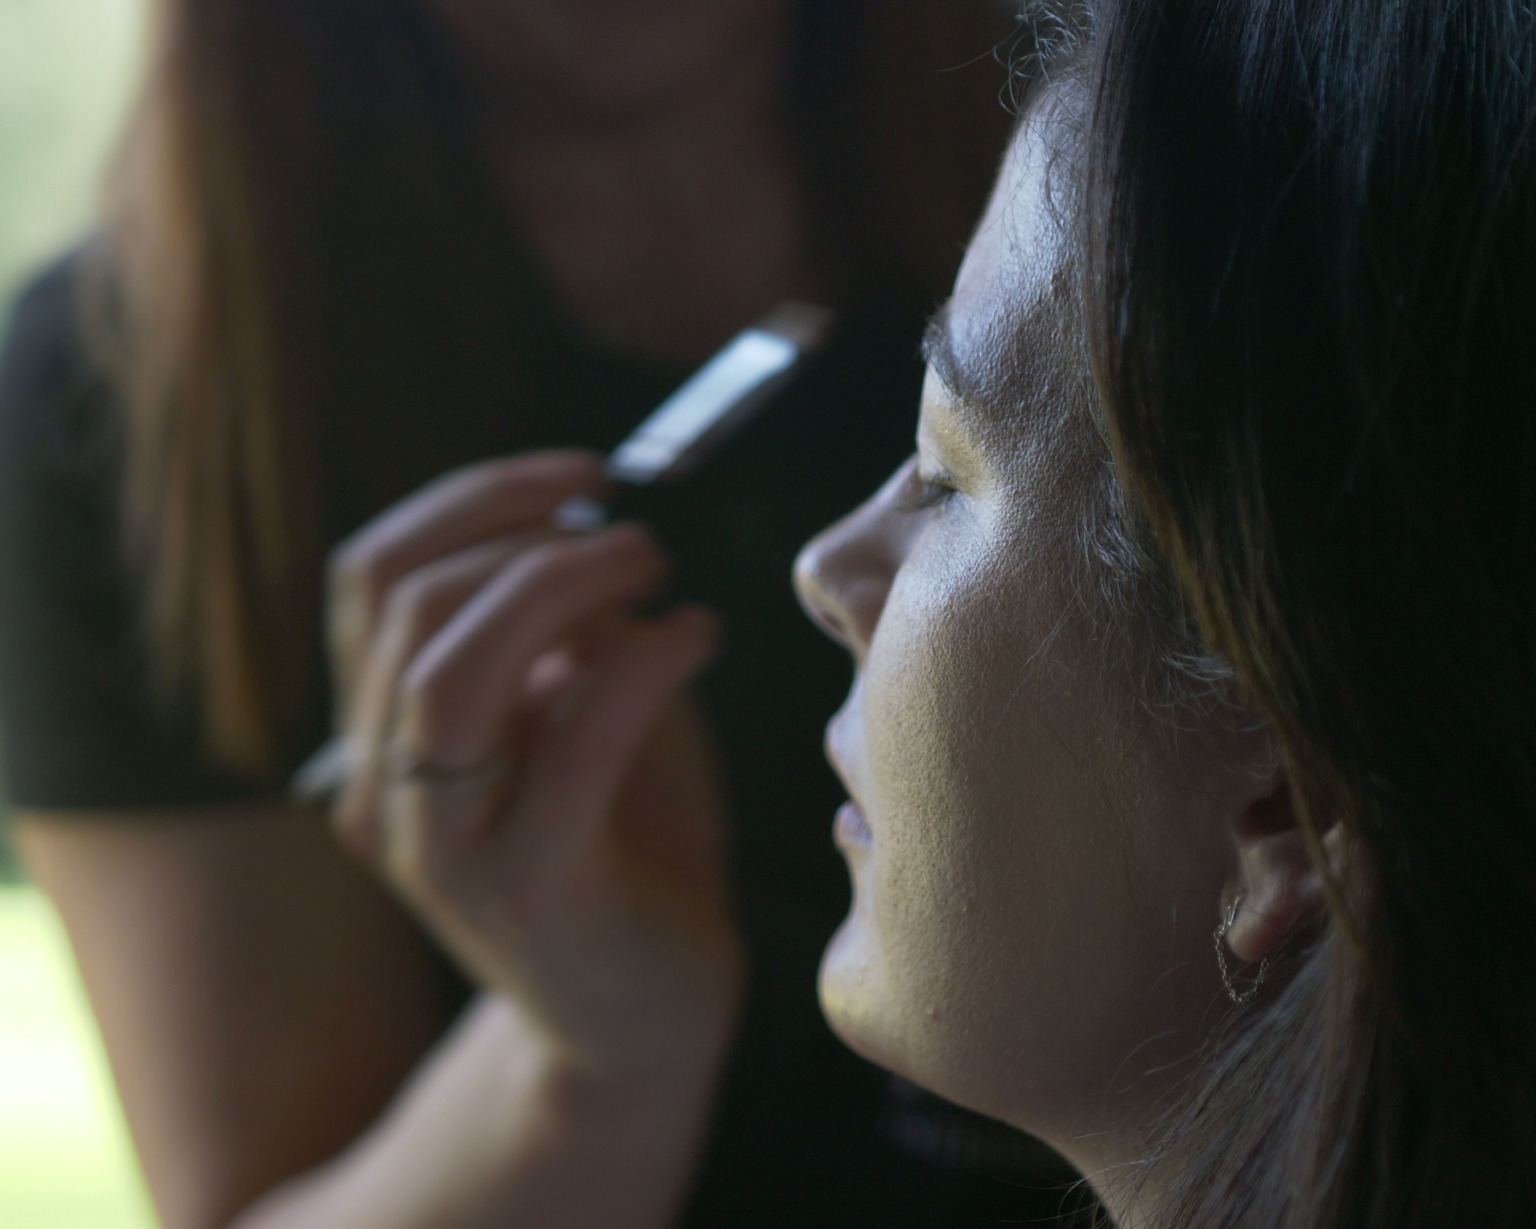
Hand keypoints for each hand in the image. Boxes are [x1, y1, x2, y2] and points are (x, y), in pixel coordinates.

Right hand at [327, 451, 744, 1077]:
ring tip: (656, 571)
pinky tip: (698, 637)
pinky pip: (575, 739)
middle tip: (635, 538)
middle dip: (528, 537)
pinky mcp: (527, 888)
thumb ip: (563, 633)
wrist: (640, 1013)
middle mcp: (377, 791)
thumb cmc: (622, 847)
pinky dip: (645, 661)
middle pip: (404, 607)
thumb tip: (590, 539)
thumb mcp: (577, 714)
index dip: (471, 501)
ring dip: (563, 586)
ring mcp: (440, 847)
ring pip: (449, 669)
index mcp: (376, 735)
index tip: (578, 478)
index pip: (370, 575)